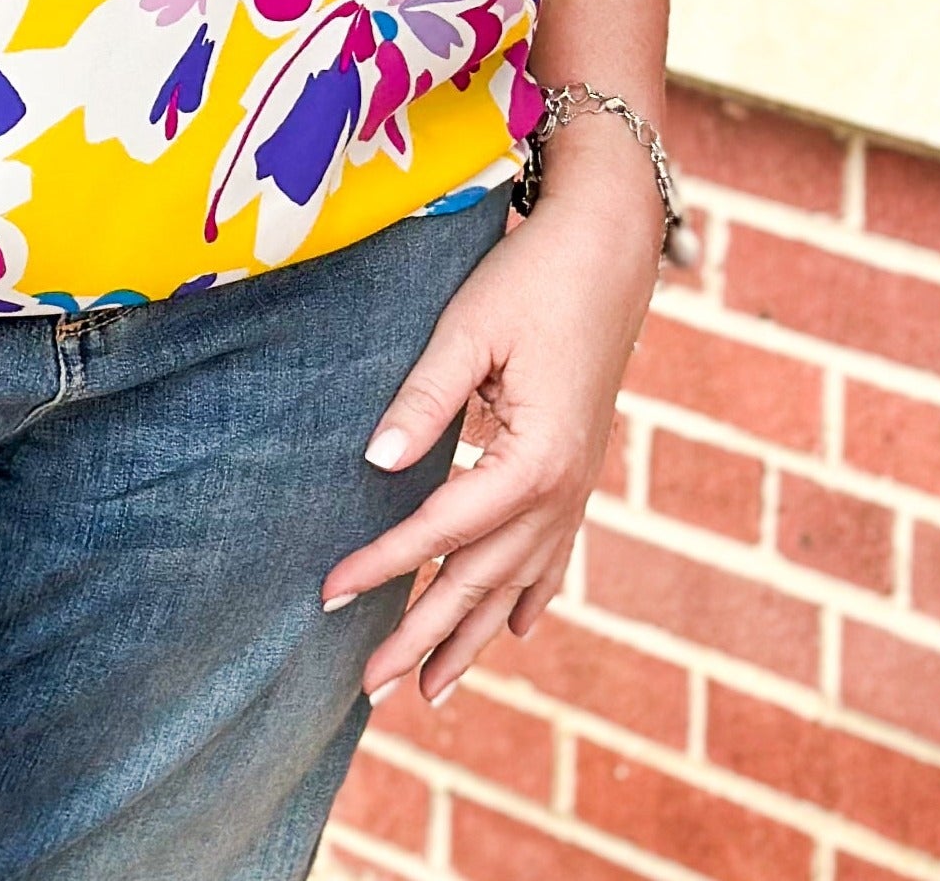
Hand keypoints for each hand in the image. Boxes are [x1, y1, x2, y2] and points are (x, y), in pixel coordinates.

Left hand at [321, 123, 663, 701]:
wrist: (611, 249)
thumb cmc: (532, 279)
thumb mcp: (469, 329)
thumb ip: (424, 399)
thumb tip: (376, 461)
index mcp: (534, 460)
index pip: (441, 530)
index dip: (382, 563)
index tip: (328, 594)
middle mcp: (562, 490)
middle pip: (481, 581)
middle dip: (423, 635)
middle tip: (368, 686)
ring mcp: (579, 488)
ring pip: (519, 584)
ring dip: (474, 637)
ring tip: (431, 691)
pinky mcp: (581, 472)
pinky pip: (554, 557)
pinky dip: (529, 599)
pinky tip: (516, 631)